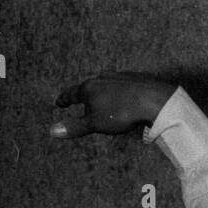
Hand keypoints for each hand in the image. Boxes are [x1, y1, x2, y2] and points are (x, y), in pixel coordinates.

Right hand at [51, 71, 176, 137]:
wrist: (155, 100)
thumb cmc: (122, 113)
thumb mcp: (95, 124)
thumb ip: (74, 127)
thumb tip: (51, 131)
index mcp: (90, 88)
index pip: (72, 93)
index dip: (64, 99)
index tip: (59, 102)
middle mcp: (104, 78)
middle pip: (90, 86)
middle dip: (85, 94)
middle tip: (80, 99)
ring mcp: (122, 76)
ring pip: (108, 84)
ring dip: (104, 91)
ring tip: (104, 100)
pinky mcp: (139, 78)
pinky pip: (126, 85)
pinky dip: (122, 91)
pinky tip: (126, 97)